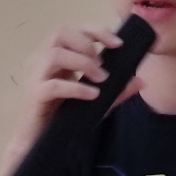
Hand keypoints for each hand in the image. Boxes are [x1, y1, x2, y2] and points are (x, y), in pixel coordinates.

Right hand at [10, 25, 143, 155]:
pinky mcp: (35, 96)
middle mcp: (44, 62)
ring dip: (83, 62)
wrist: (38, 144)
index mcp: (57, 58)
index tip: (118, 43)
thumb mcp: (94, 103)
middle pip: (61, 33)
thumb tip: (140, 81)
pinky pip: (53, 85)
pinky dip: (76, 87)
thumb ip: (115, 91)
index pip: (73, 30)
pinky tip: (92, 95)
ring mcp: (37, 78)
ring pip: (55, 54)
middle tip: (104, 63)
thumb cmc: (63, 119)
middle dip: (87, 42)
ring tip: (101, 78)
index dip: (95, 31)